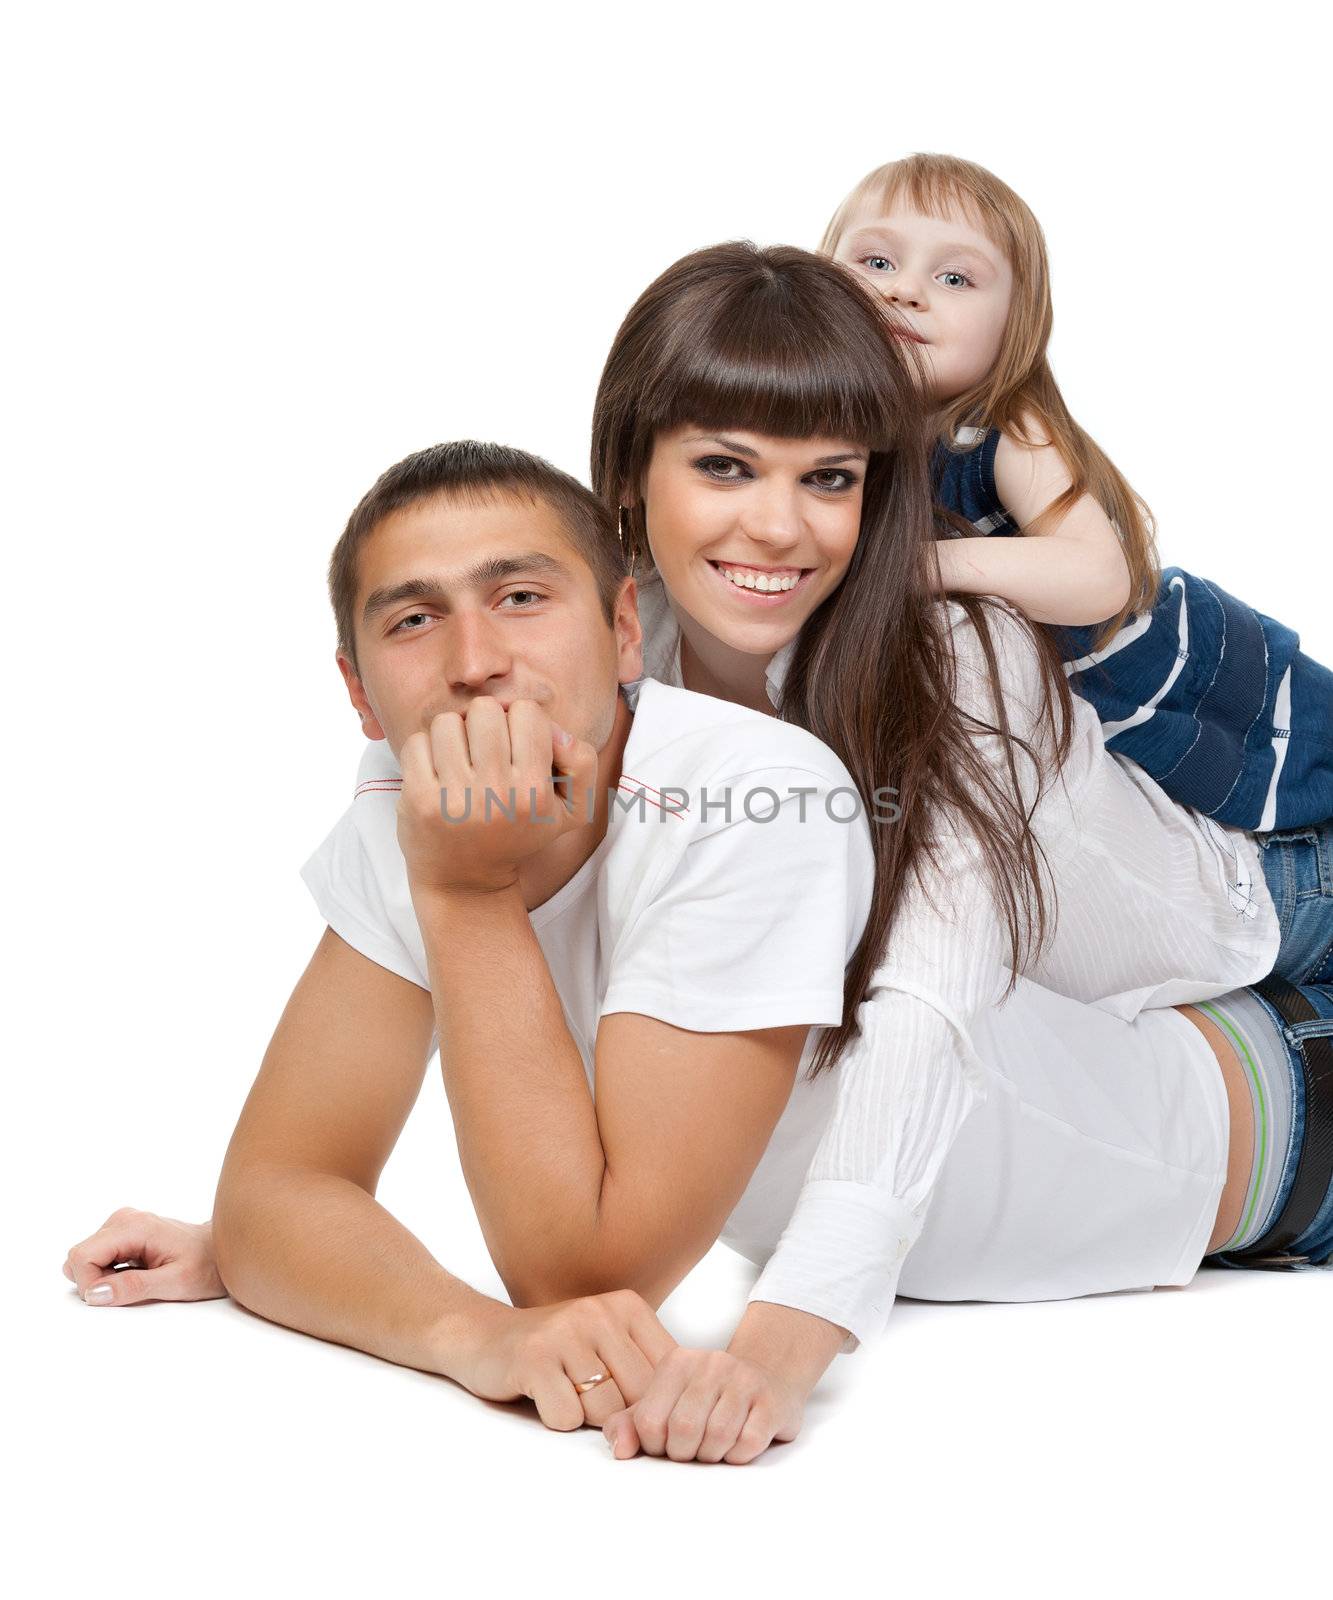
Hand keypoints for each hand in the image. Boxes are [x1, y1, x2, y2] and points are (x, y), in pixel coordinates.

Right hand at [63, 1208, 225, 1305]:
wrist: (224, 1251)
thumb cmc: (207, 1266)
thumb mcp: (176, 1283)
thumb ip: (134, 1287)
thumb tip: (95, 1293)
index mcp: (134, 1227)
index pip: (82, 1256)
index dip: (89, 1284)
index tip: (113, 1297)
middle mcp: (124, 1219)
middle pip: (79, 1256)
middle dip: (95, 1282)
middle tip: (132, 1288)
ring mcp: (122, 1224)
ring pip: (86, 1258)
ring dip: (102, 1278)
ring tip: (138, 1279)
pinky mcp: (123, 1233)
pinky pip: (97, 1258)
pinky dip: (108, 1273)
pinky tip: (137, 1273)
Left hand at [397, 697, 597, 897]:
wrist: (466, 881)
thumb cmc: (518, 835)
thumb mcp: (571, 811)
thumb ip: (581, 763)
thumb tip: (555, 731)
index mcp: (534, 791)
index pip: (527, 713)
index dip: (520, 722)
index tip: (514, 745)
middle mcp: (495, 793)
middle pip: (486, 710)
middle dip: (485, 724)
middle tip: (484, 751)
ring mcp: (453, 797)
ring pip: (449, 722)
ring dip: (453, 736)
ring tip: (459, 761)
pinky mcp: (419, 800)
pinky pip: (417, 742)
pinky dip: (425, 751)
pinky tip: (436, 773)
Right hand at [455, 1289, 676, 1431]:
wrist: (484, 1337)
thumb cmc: (556, 1351)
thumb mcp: (609, 1344)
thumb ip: (646, 1368)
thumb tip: (687, 1413)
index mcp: (627, 1306)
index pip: (668, 1372)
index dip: (654, 1402)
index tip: (633, 1407)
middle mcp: (599, 1312)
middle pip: (639, 1395)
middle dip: (621, 1415)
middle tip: (593, 1404)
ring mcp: (565, 1333)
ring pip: (605, 1411)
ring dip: (586, 1420)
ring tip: (567, 1394)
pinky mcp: (533, 1359)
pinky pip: (566, 1418)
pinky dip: (556, 1420)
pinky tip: (543, 1396)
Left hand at [601, 1347, 806, 1463]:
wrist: (767, 1374)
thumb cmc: (708, 1398)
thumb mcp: (666, 1403)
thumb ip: (631, 1424)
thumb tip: (620, 1451)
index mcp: (677, 1363)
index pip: (648, 1421)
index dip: (656, 1445)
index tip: (669, 1442)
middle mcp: (710, 1364)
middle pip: (684, 1430)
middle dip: (686, 1453)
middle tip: (695, 1448)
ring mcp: (744, 1380)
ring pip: (718, 1438)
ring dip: (714, 1455)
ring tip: (716, 1446)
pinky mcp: (771, 1402)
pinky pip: (748, 1444)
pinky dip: (739, 1456)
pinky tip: (739, 1443)